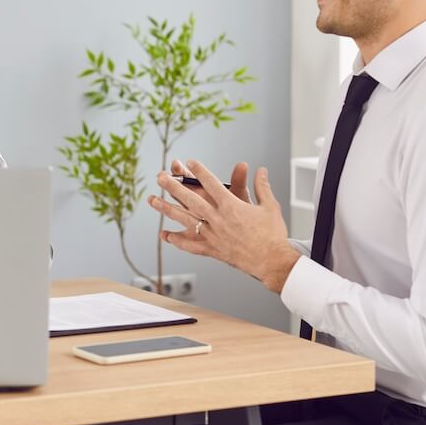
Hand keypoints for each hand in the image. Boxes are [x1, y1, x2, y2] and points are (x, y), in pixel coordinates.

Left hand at [149, 160, 300, 292]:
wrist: (272, 262)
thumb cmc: (273, 234)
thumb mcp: (270, 207)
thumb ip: (262, 187)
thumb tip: (261, 170)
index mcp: (232, 206)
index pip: (212, 184)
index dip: (200, 172)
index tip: (190, 162)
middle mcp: (218, 219)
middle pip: (191, 200)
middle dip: (174, 187)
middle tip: (161, 177)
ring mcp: (213, 235)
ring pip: (185, 220)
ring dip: (167, 209)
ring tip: (152, 200)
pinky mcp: (212, 250)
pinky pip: (191, 245)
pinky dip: (177, 240)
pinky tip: (165, 236)